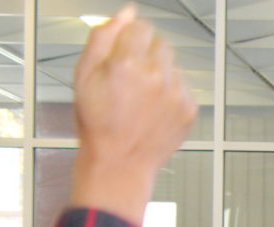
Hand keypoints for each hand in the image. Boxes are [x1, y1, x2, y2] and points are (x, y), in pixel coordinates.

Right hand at [70, 4, 196, 223]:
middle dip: (145, 54)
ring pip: (172, 65)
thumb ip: (103, 37)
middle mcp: (156, 75)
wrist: (120, 164)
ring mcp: (176, 93)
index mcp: (127, 63)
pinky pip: (182, 87)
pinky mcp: (189, 108)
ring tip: (140, 98)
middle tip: (130, 79)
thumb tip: (125, 12)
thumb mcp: (84, 75)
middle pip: (160, 43)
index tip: (123, 53)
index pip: (140, 26)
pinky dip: (170, 93)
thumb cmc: (99, 123)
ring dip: (159, 73)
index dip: (129, 38)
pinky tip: (153, 110)